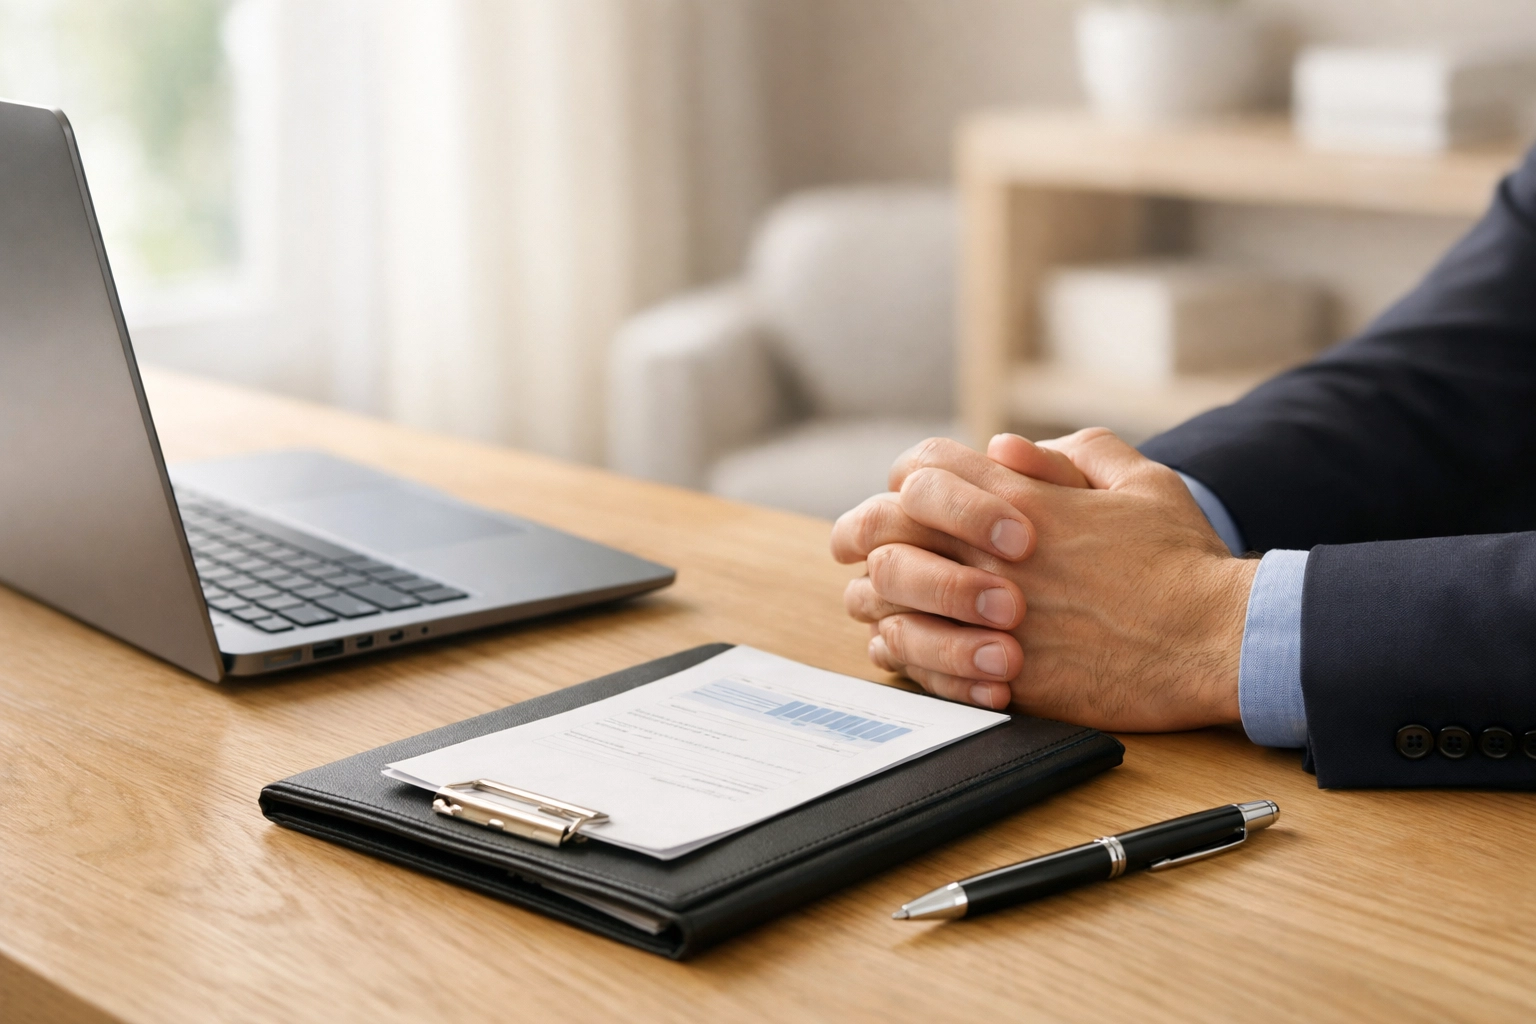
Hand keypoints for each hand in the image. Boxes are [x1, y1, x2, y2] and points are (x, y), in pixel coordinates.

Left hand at [830, 430, 1256, 730]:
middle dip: (860, 532)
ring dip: (874, 596)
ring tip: (879, 602)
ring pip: (885, 598)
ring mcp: (993, 616)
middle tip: (857, 547)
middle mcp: (995, 555)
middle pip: (882, 528)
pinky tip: (906, 649)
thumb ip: (1074, 454)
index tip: (896, 501)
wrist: (1218, 641)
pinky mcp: (1002, 674)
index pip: (922, 471)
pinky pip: (918, 662)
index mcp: (1022, 502)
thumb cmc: (1184, 562)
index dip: (900, 482)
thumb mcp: (1142, 481)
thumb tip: (1007, 446)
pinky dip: (902, 652)